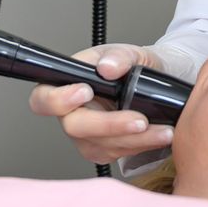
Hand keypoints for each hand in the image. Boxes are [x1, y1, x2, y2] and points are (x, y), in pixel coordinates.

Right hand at [27, 43, 175, 165]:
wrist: (153, 84)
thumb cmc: (130, 67)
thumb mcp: (128, 52)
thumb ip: (118, 56)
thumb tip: (107, 67)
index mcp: (67, 84)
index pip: (43, 98)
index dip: (58, 100)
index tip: (86, 91)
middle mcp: (70, 113)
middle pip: (75, 127)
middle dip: (110, 125)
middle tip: (140, 120)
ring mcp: (84, 135)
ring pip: (100, 145)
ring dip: (135, 139)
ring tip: (164, 131)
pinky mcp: (102, 149)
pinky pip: (116, 154)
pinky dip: (141, 146)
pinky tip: (158, 137)